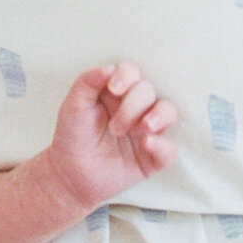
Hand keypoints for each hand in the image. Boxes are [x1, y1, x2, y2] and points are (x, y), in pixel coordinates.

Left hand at [42, 63, 176, 212]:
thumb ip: (87, 83)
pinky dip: (163, 146)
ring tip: (144, 127)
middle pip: (148, 91)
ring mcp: (145, 131)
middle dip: (133, 105)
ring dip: (159, 116)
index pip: (131, 72)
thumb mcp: (73, 106)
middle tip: (115, 126)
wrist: (72, 174)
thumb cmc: (73, 136)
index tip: (114, 89)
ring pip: (168, 112)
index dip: (127, 76)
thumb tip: (109, 68)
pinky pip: (170, 150)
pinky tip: (147, 145)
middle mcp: (135, 108)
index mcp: (116, 92)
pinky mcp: (152, 156)